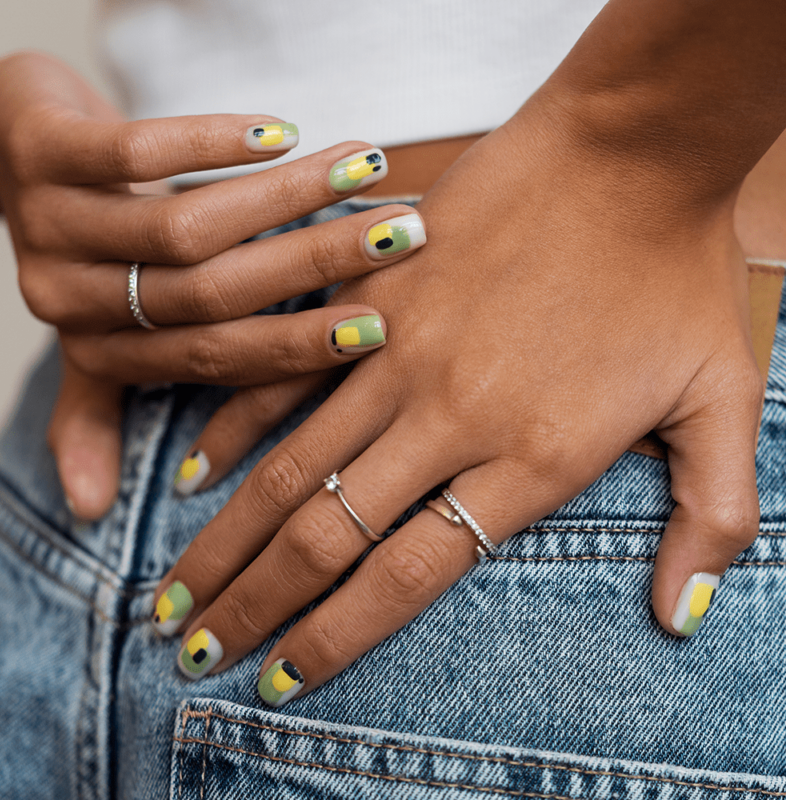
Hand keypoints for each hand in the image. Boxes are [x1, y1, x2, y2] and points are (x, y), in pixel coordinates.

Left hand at [0, 52, 424, 517]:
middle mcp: (73, 299)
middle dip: (314, 266)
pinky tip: (281, 132)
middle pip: (211, 294)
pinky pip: (135, 151)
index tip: (380, 329)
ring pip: (184, 227)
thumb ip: (101, 412)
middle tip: (398, 235)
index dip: (297, 348)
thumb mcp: (93, 336)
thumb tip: (92, 515)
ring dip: (283, 198)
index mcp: (102, 349)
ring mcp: (52, 223)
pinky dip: (213, 144)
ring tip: (361, 169)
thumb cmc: (79, 251)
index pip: (215, 360)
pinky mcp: (41, 149)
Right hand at [150, 94, 761, 696]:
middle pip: (326, 538)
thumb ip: (711, 518)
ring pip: (289, 469)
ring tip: (172, 594)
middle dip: (252, 607)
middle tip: (191, 653)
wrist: (630, 149)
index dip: (333, 638)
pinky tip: (195, 473)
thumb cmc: (677, 273)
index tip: (278, 679)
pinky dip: (233, 428)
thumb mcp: (725, 400)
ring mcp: (402, 352)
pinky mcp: (375, 298)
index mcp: (531, 458)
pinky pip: (284, 375)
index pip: (405, 577)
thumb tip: (684, 618)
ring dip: (225, 541)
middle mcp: (450, 417)